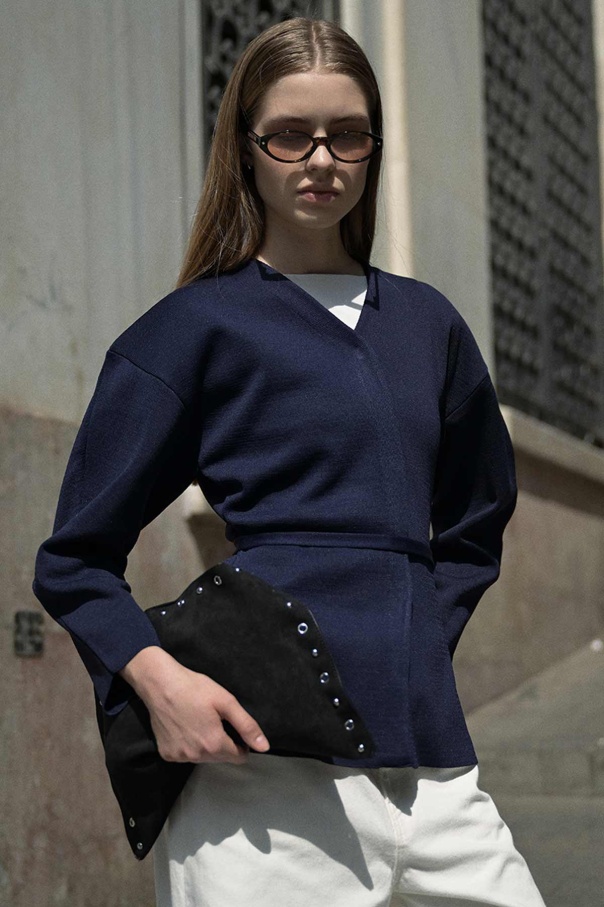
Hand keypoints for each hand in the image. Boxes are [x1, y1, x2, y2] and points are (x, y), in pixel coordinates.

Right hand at [119, 646, 270, 763]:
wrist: (159, 684)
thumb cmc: (194, 688)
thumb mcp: (226, 701)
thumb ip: (247, 726)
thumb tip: (265, 747)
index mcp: (214, 744)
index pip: (239, 757)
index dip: (241, 743)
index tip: (233, 727)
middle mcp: (196, 756)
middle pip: (221, 758)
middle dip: (223, 743)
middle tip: (214, 719)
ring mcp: (179, 757)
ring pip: (203, 758)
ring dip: (206, 745)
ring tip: (199, 721)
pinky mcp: (166, 754)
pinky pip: (186, 755)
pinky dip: (188, 745)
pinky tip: (185, 727)